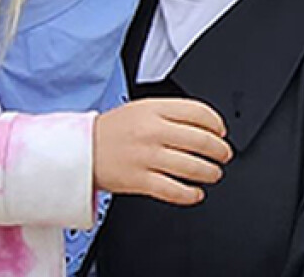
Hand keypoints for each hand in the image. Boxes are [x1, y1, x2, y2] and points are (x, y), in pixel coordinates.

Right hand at [93, 98, 232, 205]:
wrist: (78, 151)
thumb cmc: (113, 131)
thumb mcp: (142, 109)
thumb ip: (172, 113)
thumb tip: (207, 125)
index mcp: (155, 109)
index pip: (199, 113)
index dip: (217, 124)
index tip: (221, 132)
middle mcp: (152, 132)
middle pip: (202, 141)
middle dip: (220, 151)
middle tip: (224, 155)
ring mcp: (146, 157)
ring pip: (192, 167)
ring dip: (211, 172)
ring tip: (214, 173)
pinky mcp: (139, 181)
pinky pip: (174, 190)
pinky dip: (191, 194)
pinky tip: (196, 193)